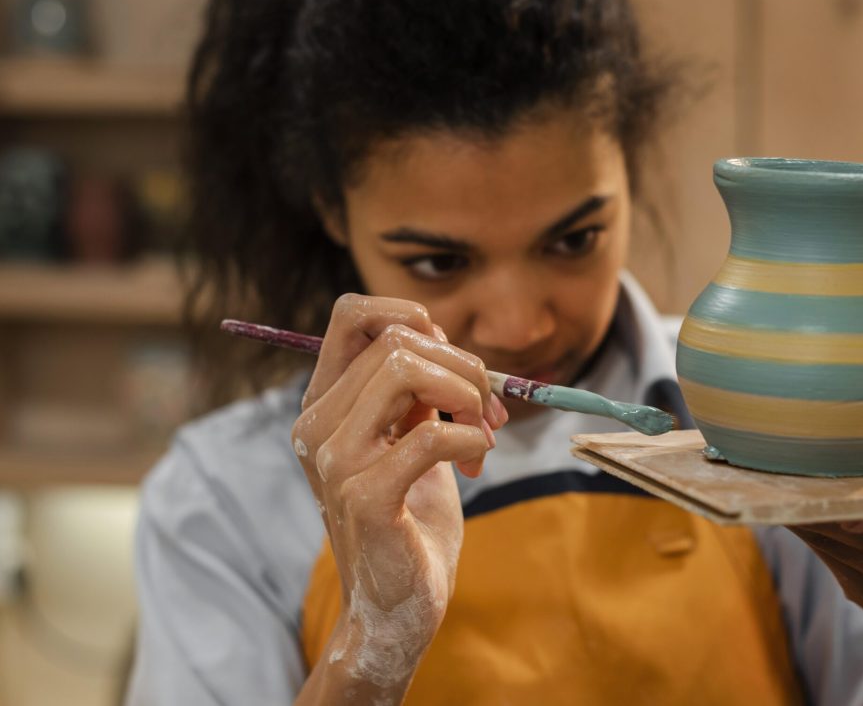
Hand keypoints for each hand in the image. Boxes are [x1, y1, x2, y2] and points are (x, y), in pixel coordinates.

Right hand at [290, 294, 507, 696]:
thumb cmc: (410, 519)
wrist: (398, 606)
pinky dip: (472, 439)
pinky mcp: (365, 497)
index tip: (451, 360)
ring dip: (467, 395)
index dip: (413, 318)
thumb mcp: (411, 436)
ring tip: (484, 433)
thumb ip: (416, 389)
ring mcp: (336, 461)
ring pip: (405, 370)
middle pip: (396, 341)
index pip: (353, 314)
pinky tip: (477, 462)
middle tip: (488, 410)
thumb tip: (445, 341)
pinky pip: (431, 434)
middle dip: (463, 365)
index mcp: (325, 403)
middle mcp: (317, 425)